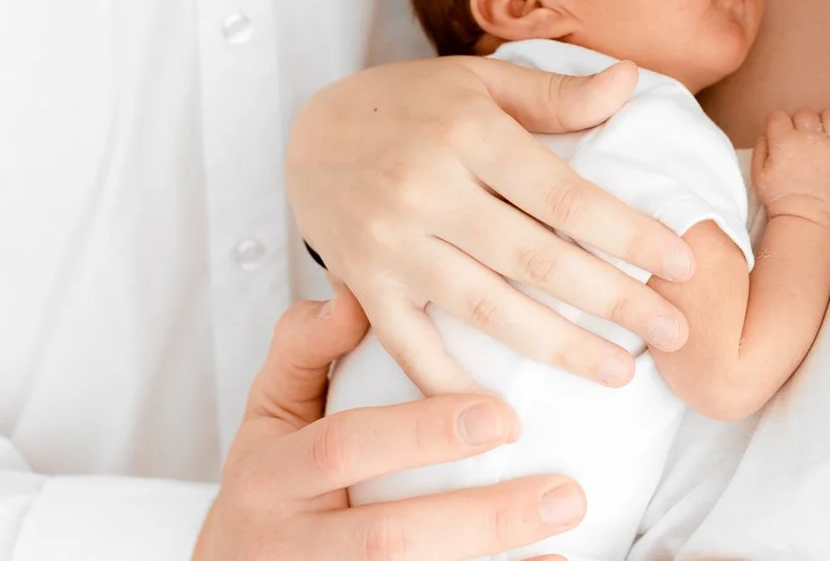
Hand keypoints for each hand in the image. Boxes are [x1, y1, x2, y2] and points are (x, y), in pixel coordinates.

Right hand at [192, 289, 588, 560]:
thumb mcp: (267, 413)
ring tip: (565, 531)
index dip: (419, 434)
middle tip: (562, 492)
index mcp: (272, 477)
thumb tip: (354, 294)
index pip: (344, 450)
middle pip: (386, 539)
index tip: (499, 416)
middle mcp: (292, 543)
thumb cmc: (265, 485)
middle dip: (478, 519)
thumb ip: (304, 350)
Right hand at [286, 56, 696, 395]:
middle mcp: (427, 190)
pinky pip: (413, 349)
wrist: (308, 134)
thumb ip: (556, 95)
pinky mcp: (363, 289)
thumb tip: (631, 80)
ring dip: (559, 348)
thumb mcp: (481, 81)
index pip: (563, 194)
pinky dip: (456, 388)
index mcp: (467, 133)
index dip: (627, 232)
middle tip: (676, 330)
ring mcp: (391, 246)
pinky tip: (509, 418)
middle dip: (613, 300)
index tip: (682, 262)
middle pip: (535, 259)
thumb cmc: (412, 104)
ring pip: (487, 310)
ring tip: (620, 371)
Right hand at [750, 106, 829, 231]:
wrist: (810, 223)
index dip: (781, 127)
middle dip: (803, 126)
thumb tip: (769, 131)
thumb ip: (761, 147)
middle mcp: (809, 138)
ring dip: (827, 122)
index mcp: (783, 142)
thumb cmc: (783, 202)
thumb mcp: (758, 175)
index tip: (786, 138)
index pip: (779, 116)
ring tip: (827, 138)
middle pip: (805, 114)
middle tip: (806, 144)